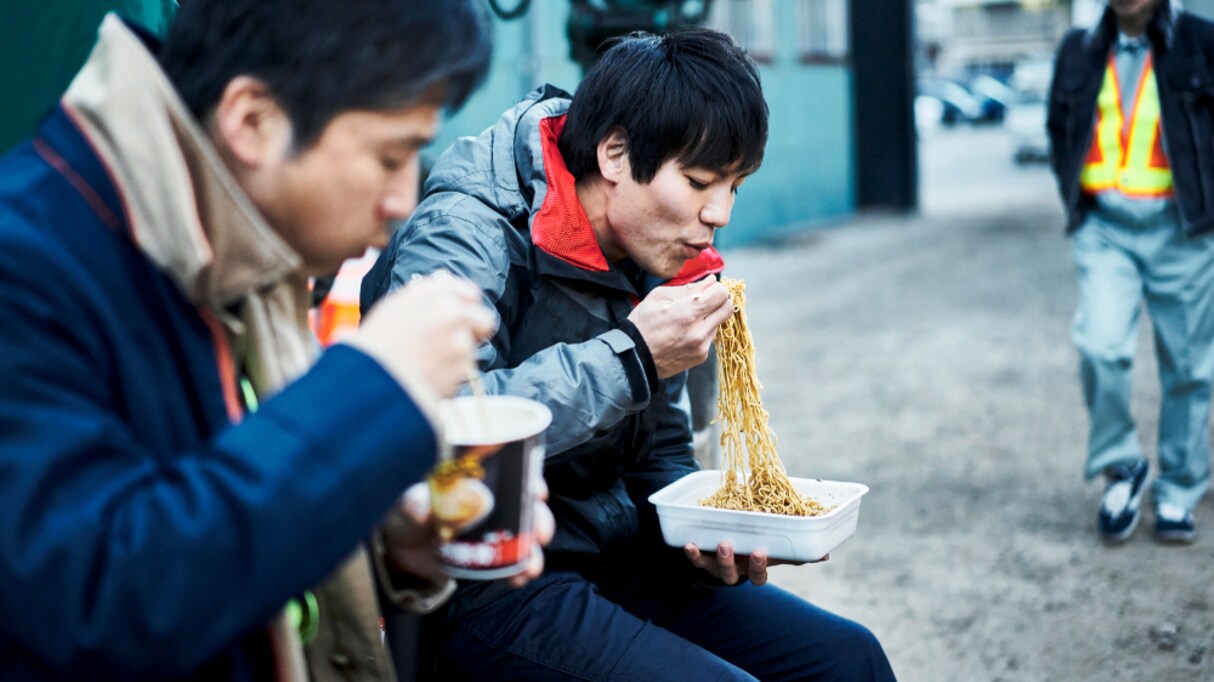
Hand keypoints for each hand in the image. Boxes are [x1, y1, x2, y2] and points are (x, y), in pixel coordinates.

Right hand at [347, 271, 495, 396]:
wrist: (368, 379)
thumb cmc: (373, 343)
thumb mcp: (394, 306)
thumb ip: (425, 296)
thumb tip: (446, 285)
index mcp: (434, 292)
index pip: (469, 292)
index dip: (465, 307)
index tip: (458, 317)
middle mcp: (452, 311)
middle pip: (484, 320)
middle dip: (474, 332)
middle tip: (454, 344)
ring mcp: (461, 341)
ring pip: (471, 350)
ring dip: (456, 359)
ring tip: (425, 366)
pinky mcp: (463, 370)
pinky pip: (462, 375)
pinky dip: (449, 379)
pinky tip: (426, 379)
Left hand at [381, 479, 554, 588]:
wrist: (395, 549)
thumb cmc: (401, 512)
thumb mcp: (403, 505)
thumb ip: (411, 502)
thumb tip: (421, 505)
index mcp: (472, 471)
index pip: (509, 463)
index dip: (528, 473)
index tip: (536, 491)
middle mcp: (490, 493)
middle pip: (524, 498)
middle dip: (537, 516)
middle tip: (540, 532)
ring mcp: (491, 522)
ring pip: (523, 529)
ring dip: (532, 546)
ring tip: (531, 565)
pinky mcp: (488, 550)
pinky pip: (511, 557)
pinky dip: (519, 567)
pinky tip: (521, 577)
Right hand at [627, 277, 733, 378]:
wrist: (634, 357)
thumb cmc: (643, 324)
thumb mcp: (659, 297)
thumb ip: (688, 288)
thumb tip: (711, 281)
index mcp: (687, 314)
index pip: (721, 294)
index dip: (716, 288)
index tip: (708, 289)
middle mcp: (699, 332)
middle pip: (727, 308)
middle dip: (719, 300)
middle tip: (705, 300)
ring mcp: (702, 347)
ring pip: (719, 323)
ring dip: (709, 317)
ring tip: (687, 320)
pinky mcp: (701, 357)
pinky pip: (710, 337)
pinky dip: (702, 331)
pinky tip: (685, 333)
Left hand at [683, 541, 824, 585]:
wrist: (725, 546)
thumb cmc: (756, 547)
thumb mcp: (776, 550)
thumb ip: (796, 553)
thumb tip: (826, 554)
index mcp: (754, 569)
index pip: (758, 576)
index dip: (758, 567)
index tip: (761, 552)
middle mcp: (736, 570)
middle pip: (734, 574)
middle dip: (733, 563)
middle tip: (732, 546)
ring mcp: (717, 566)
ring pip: (715, 568)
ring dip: (715, 557)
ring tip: (719, 543)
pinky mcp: (702, 557)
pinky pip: (696, 559)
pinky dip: (692, 553)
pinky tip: (688, 543)